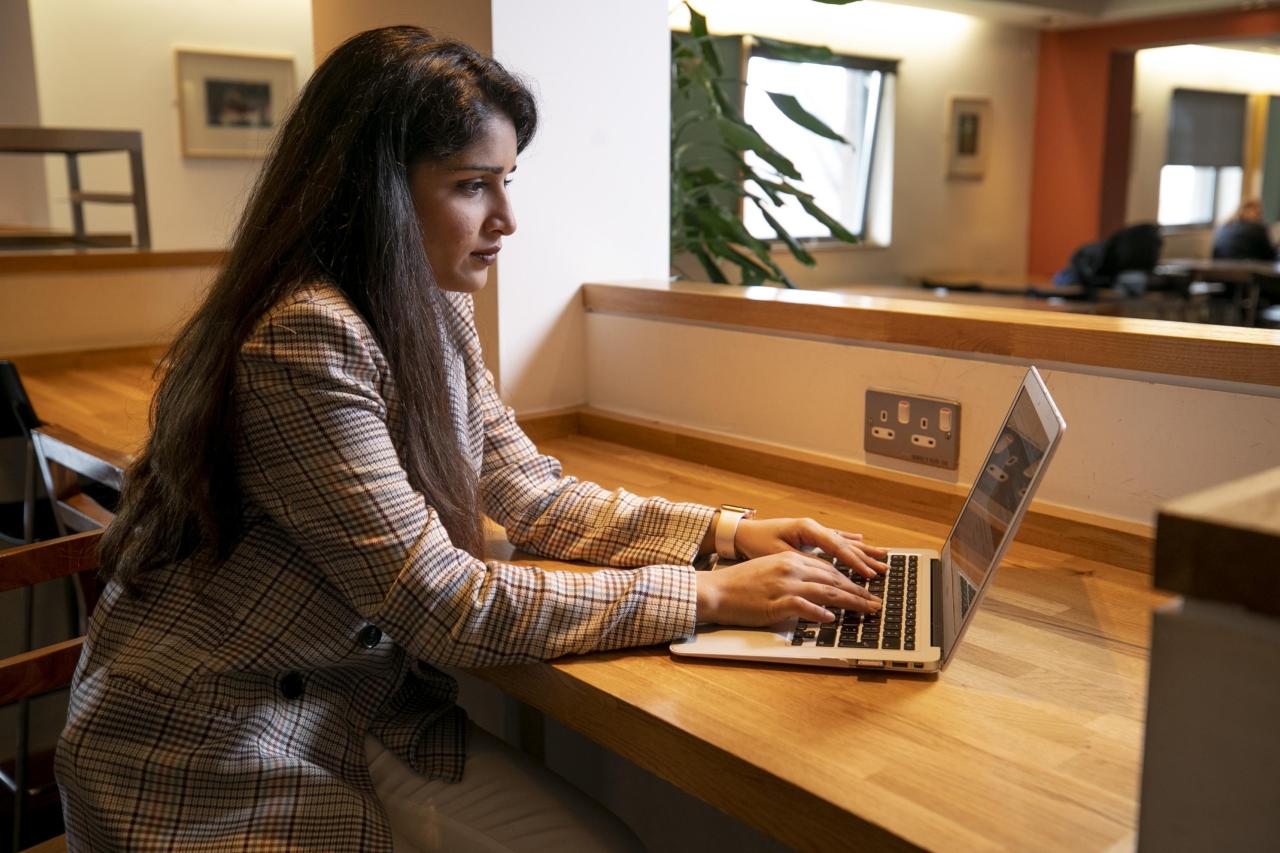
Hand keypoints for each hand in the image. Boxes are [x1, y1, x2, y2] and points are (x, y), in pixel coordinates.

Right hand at [695, 551, 881, 626]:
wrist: (716, 590)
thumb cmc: (741, 584)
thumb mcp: (770, 571)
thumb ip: (794, 576)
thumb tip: (815, 590)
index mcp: (790, 559)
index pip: (828, 568)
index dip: (850, 579)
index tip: (865, 589)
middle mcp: (791, 568)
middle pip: (833, 579)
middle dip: (858, 591)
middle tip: (876, 602)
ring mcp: (784, 585)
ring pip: (826, 592)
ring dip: (850, 602)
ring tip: (866, 610)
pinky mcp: (776, 602)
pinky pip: (804, 607)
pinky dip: (819, 613)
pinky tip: (831, 619)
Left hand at [734, 517, 887, 577]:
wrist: (742, 533)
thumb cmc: (757, 543)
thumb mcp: (779, 554)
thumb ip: (804, 563)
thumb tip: (826, 574)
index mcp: (807, 529)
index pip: (837, 547)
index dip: (854, 562)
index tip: (868, 575)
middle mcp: (813, 527)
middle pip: (845, 544)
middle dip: (865, 558)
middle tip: (884, 570)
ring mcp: (813, 530)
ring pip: (843, 541)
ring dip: (863, 550)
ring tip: (883, 556)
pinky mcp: (810, 535)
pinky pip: (835, 539)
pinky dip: (850, 541)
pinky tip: (862, 539)